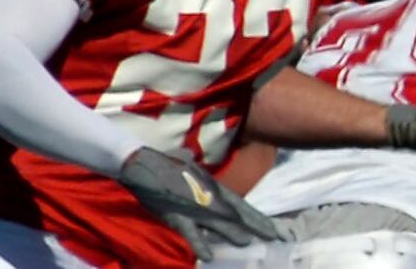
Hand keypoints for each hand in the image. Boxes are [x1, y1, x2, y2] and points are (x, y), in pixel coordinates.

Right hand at [117, 147, 283, 260]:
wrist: (143, 164)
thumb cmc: (166, 163)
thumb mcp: (190, 165)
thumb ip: (198, 171)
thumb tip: (195, 160)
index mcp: (213, 187)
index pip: (240, 205)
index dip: (255, 217)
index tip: (271, 227)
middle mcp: (208, 196)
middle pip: (235, 213)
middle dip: (254, 224)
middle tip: (272, 236)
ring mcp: (193, 206)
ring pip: (218, 222)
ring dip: (233, 232)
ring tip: (248, 242)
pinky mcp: (176, 215)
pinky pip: (190, 232)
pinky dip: (199, 243)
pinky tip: (208, 256)